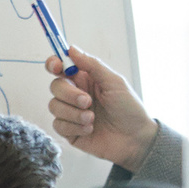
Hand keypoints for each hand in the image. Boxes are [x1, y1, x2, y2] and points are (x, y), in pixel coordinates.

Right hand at [43, 49, 154, 164]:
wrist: (135, 139)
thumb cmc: (129, 108)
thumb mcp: (114, 82)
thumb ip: (92, 64)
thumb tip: (71, 49)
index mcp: (85, 80)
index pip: (60, 67)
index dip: (54, 64)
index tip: (57, 67)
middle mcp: (75, 94)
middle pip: (55, 86)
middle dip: (69, 94)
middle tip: (87, 101)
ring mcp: (71, 113)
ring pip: (54, 106)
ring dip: (73, 113)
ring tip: (92, 119)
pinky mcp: (70, 132)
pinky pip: (58, 125)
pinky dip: (74, 127)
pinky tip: (90, 129)